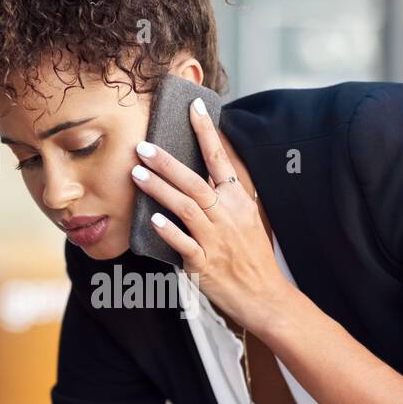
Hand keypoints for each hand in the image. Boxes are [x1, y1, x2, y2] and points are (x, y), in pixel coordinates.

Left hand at [131, 97, 287, 332]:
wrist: (265, 296)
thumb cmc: (253, 257)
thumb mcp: (248, 219)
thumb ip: (229, 195)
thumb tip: (212, 169)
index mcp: (238, 201)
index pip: (220, 159)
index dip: (207, 132)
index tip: (194, 107)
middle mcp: (227, 215)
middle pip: (195, 181)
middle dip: (167, 162)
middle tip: (142, 146)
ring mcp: (215, 239)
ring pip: (186, 207)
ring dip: (160, 189)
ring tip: (136, 174)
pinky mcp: (204, 264)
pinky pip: (184, 244)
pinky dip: (169, 230)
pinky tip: (153, 219)